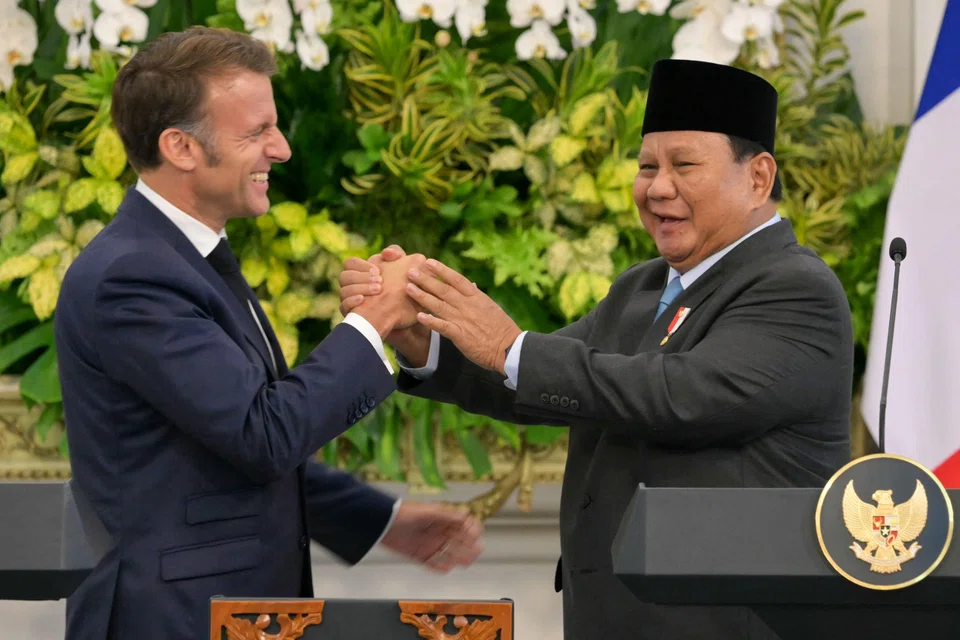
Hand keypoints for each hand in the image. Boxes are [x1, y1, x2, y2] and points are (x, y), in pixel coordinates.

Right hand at [340, 245, 431, 364]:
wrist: (405, 316)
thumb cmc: (402, 290)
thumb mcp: (403, 269)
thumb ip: (397, 255)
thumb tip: (386, 253)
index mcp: (361, 274)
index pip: (350, 263)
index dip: (361, 265)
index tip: (377, 270)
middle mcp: (352, 287)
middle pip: (344, 276)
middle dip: (362, 277)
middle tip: (380, 281)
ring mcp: (350, 301)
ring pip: (343, 291)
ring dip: (361, 288)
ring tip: (378, 289)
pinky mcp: (352, 315)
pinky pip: (343, 307)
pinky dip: (353, 301)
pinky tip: (363, 300)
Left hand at [379, 501, 483, 573]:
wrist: (382, 524)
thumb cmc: (405, 514)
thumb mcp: (428, 512)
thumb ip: (446, 515)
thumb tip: (465, 515)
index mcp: (442, 520)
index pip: (463, 525)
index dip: (471, 530)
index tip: (475, 536)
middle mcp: (439, 533)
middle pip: (459, 541)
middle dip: (468, 546)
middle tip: (475, 552)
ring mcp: (430, 545)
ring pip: (449, 554)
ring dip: (458, 558)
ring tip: (465, 562)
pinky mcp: (421, 556)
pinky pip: (434, 564)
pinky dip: (440, 567)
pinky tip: (446, 568)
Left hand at [406, 259, 520, 373]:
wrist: (509, 348)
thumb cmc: (501, 329)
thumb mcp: (491, 308)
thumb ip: (478, 297)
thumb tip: (471, 285)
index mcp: (477, 297)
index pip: (457, 279)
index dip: (442, 270)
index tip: (429, 262)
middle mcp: (468, 306)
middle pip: (444, 289)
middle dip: (426, 280)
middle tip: (410, 271)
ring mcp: (463, 320)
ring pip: (439, 305)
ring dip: (423, 296)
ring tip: (408, 288)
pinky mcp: (460, 335)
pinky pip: (442, 326)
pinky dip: (431, 321)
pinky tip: (419, 316)